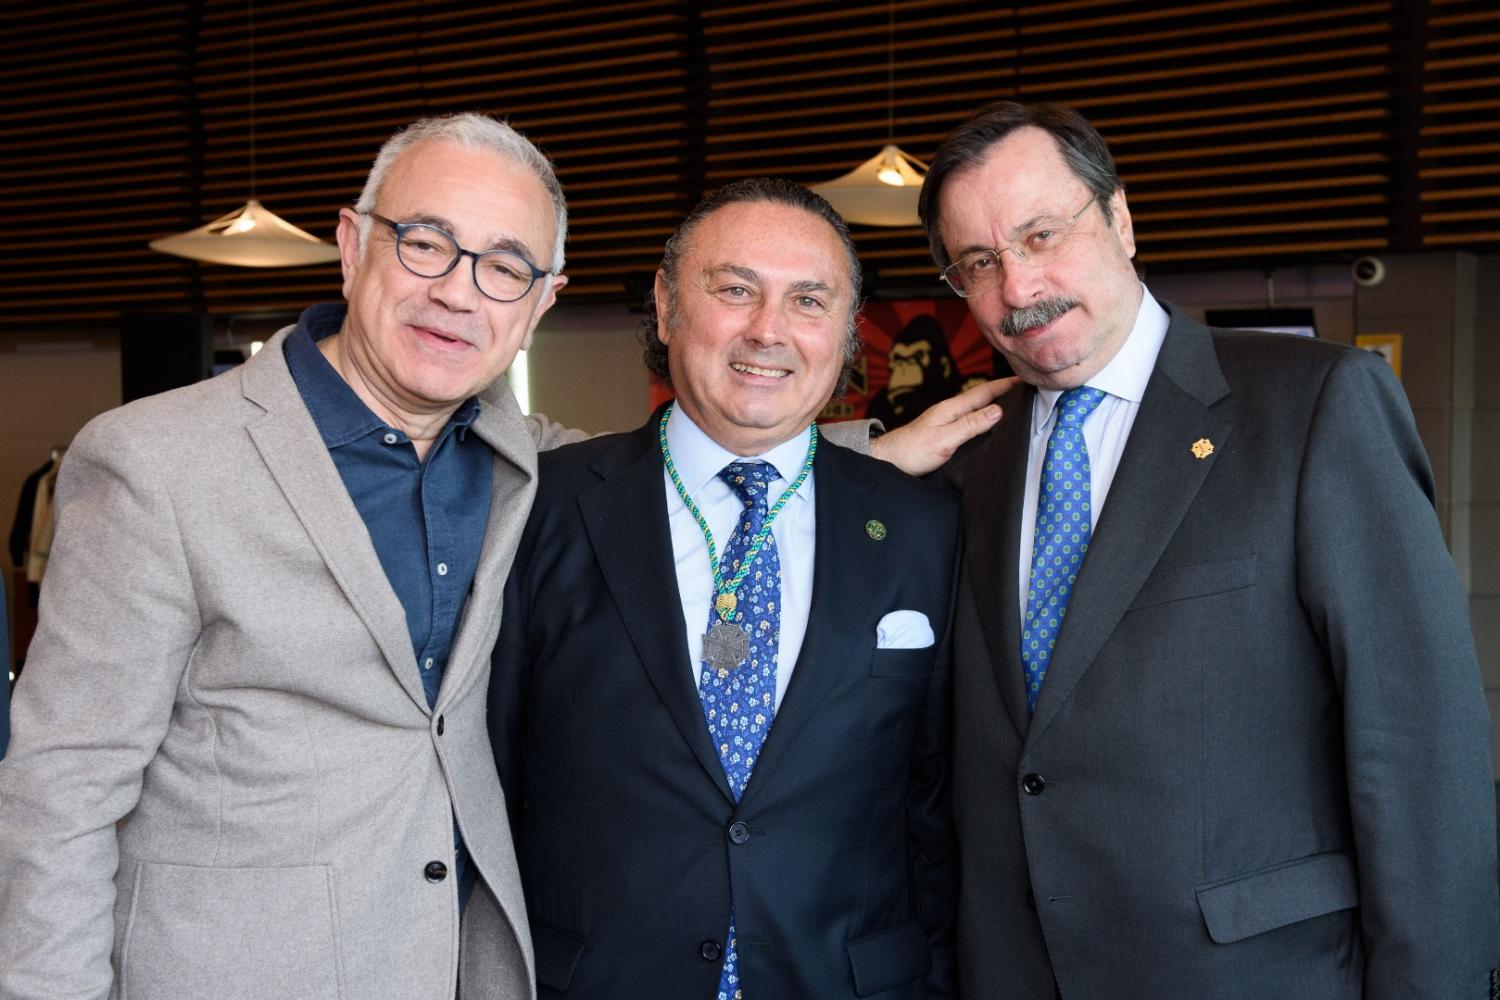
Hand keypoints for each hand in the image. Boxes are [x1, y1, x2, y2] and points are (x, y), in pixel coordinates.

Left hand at [870, 377, 1015, 475]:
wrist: (889, 462)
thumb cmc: (912, 451)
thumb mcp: (944, 439)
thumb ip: (970, 425)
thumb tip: (998, 410)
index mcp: (952, 408)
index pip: (985, 391)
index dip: (1006, 385)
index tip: (1027, 378)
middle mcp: (951, 412)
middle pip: (983, 398)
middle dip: (1005, 393)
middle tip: (1029, 390)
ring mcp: (948, 422)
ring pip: (977, 410)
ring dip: (996, 406)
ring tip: (1017, 406)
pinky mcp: (946, 434)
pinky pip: (971, 423)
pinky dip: (985, 421)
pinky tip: (991, 427)